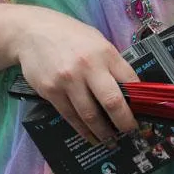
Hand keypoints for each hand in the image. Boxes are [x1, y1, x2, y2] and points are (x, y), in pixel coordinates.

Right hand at [15, 8, 138, 144]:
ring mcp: (68, 80)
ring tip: (111, 141)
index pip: (130, 81)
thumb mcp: (96, 41)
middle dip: (124, 123)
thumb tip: (129, 89)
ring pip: (90, 115)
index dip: (139, 101)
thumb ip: (111, 63)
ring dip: (103, 132)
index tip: (143, 113)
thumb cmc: (69, 36)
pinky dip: (83, 130)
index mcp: (105, 52)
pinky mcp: (51, 91)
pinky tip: (90, 136)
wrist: (31, 32)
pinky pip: (70, 116)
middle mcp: (88, 67)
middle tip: (130, 132)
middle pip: (112, 102)